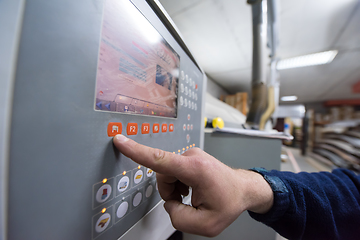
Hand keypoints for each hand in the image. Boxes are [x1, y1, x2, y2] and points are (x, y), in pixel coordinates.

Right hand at [113, 134, 272, 236]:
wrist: (242, 188)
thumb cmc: (229, 202)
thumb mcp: (207, 224)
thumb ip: (179, 218)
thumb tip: (169, 204)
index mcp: (195, 169)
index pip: (160, 159)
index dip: (136, 151)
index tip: (120, 140)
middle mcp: (192, 156)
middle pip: (162, 175)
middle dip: (169, 192)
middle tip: (186, 201)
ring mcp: (191, 154)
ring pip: (166, 174)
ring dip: (174, 189)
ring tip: (191, 195)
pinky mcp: (190, 156)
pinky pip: (173, 171)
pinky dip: (178, 183)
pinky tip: (192, 189)